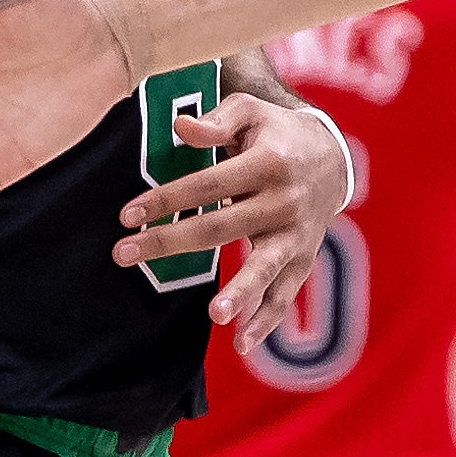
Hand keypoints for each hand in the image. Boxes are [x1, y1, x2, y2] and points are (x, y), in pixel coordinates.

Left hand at [125, 96, 346, 349]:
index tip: (127, 215)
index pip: (208, 184)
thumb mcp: (251, 110)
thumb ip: (218, 120)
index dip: (167, 200)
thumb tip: (181, 128)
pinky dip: (267, 321)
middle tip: (123, 255)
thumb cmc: (275, 133)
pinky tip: (242, 345)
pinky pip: (285, 294)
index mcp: (269, 162)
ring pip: (265, 267)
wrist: (332, 158)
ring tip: (215, 314)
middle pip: (221, 227)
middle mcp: (285, 201)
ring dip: (242, 292)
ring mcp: (297, 235)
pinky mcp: (302, 259)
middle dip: (169, 242)